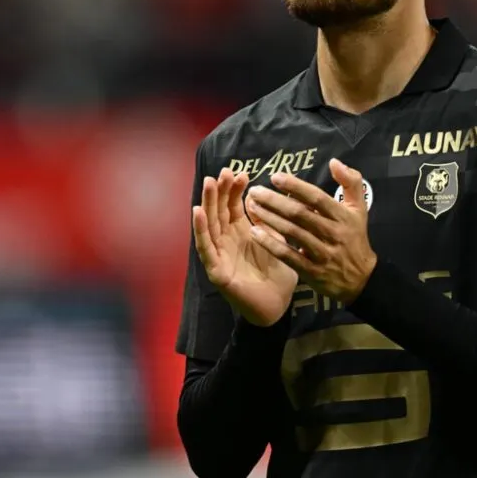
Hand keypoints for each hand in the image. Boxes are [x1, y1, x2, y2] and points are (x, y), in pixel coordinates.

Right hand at [193, 167, 298, 325]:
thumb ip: (267, 220)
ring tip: (209, 183)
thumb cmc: (278, 274)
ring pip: (210, 225)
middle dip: (220, 191)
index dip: (234, 190)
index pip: (233, 206)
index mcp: (241, 233)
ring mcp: (219, 255)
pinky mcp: (216, 271)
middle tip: (223, 172)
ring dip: (207, 203)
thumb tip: (257, 195)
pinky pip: (206, 249)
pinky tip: (197, 213)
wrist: (279, 306)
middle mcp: (227, 241)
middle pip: (219, 212)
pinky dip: (200, 230)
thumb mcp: (276, 239)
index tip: (241, 173)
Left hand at [245, 158, 377, 303]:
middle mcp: (333, 233)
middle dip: (275, 201)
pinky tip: (255, 233)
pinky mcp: (312, 271)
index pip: (316, 197)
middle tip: (255, 191)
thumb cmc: (355, 238)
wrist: (362, 279)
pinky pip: (289, 256)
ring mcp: (322, 254)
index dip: (295, 186)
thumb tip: (334, 162)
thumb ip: (350, 182)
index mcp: (343, 216)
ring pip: (292, 233)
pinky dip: (271, 244)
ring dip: (269, 219)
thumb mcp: (359, 209)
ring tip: (252, 207)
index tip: (275, 176)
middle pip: (300, 214)